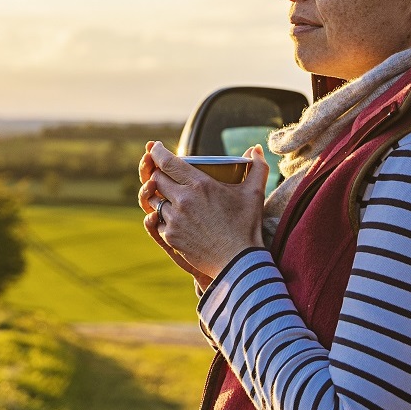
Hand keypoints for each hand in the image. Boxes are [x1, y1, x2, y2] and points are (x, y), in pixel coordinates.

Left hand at [138, 141, 268, 282]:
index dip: (156, 152)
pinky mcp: (170, 237)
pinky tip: (174, 216)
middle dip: (158, 174)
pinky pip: (158, 221)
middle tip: (165, 173)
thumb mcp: (254, 193)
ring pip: (155, 201)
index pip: (167, 162)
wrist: (238, 262)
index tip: (154, 147)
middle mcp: (182, 200)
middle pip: (156, 179)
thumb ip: (257, 167)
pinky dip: (163, 217)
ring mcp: (174, 220)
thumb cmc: (246, 226)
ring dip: (160, 196)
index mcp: (200, 185)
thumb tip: (255, 149)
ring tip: (170, 196)